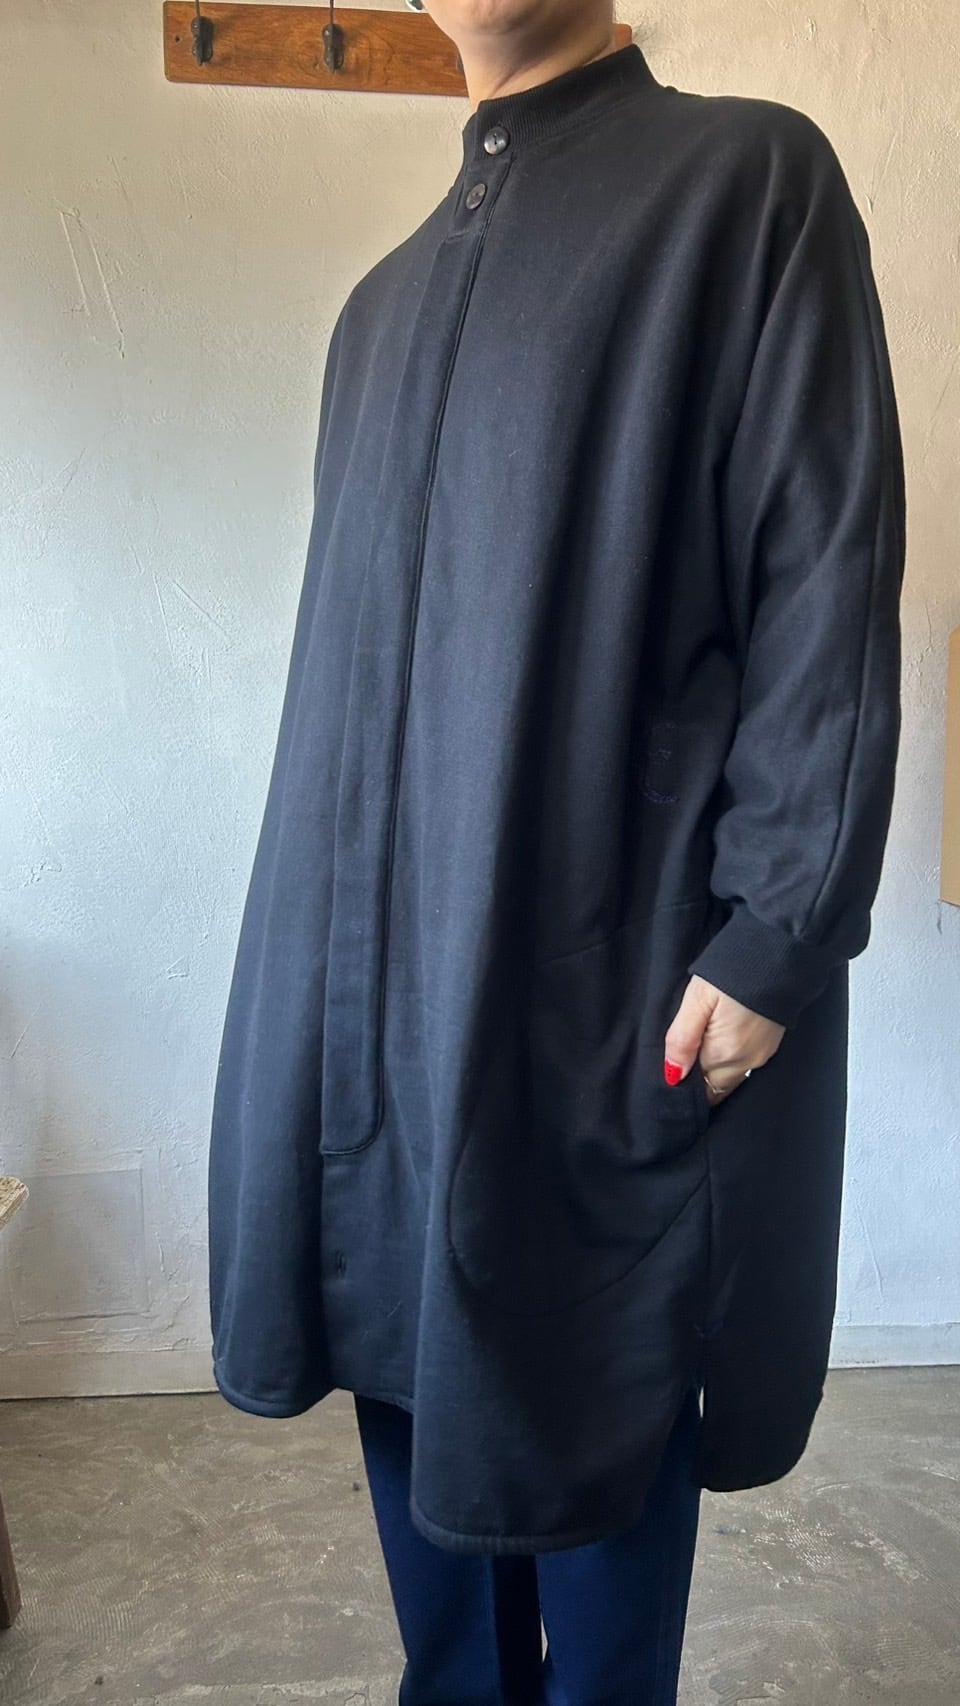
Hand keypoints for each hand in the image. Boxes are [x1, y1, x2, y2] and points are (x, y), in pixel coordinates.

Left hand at [664, 975, 784, 1104]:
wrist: (781, 953)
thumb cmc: (735, 971)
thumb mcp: (698, 999)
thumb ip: (682, 1039)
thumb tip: (673, 1076)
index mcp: (723, 1055)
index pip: (695, 1086)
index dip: (682, 1080)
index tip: (675, 1061)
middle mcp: (745, 1062)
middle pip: (713, 1087)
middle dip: (698, 1077)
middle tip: (687, 1047)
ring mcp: (761, 1056)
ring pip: (728, 1077)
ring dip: (713, 1067)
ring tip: (704, 1037)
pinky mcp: (770, 1045)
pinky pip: (743, 1064)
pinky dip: (730, 1057)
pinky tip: (723, 1034)